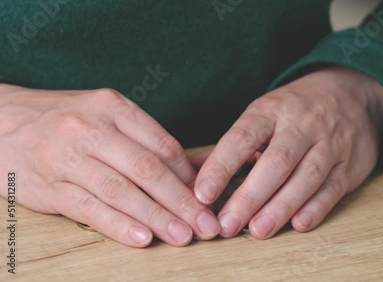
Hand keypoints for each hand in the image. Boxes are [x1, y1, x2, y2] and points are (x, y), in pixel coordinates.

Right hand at [0, 84, 219, 246]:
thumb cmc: (66, 121)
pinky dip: (118, 224)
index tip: (207, 199)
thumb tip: (200, 166)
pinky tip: (142, 238)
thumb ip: (149, 141)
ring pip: (121, 190)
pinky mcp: (47, 184)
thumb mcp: (106, 116)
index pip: (162, 145)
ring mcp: (67, 156)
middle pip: (147, 169)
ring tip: (183, 236)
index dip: (188, 176)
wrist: (1, 120)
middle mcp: (90, 128)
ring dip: (156, 217)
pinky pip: (88, 208)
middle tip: (206, 224)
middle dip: (182, 201)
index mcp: (112, 107)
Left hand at [194, 67, 382, 238]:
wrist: (351, 92)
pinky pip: (334, 187)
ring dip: (281, 206)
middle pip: (276, 161)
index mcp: (271, 110)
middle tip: (227, 224)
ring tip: (257, 230)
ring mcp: (331, 143)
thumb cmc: (294, 109)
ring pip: (307, 176)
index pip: (242, 137)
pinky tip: (298, 224)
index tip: (201, 194)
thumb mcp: (263, 112)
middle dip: (250, 196)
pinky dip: (316, 208)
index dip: (221, 166)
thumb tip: (190, 173)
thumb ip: (231, 145)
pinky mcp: (351, 164)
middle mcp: (302, 124)